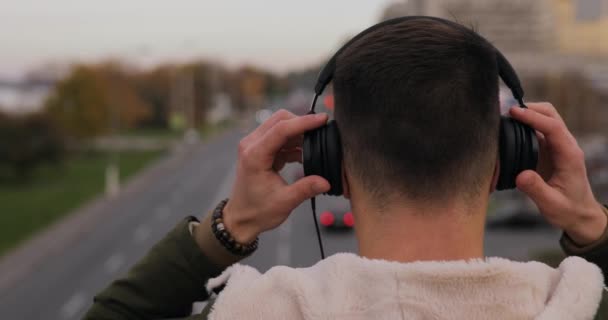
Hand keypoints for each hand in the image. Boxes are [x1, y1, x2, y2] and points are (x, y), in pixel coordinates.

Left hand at [219, 110, 329, 242]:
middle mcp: (251, 145)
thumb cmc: (258, 211)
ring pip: (280, 126)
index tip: (323, 120)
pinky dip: (294, 142)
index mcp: (254, 155)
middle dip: (302, 123)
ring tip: (316, 146)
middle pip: (280, 120)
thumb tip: (326, 182)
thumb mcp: (284, 202)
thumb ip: (306, 189)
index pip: (281, 129)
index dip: (304, 122)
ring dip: (299, 133)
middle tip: (322, 132)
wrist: (241, 218)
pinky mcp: (260, 150)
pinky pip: (280, 137)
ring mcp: (254, 145)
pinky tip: (306, 155)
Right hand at [510, 103, 605, 244]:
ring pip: (543, 118)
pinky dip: (523, 124)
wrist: (579, 214)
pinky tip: (509, 129)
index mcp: (569, 155)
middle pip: (550, 114)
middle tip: (505, 112)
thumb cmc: (568, 210)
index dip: (533, 117)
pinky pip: (535, 130)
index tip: (513, 113)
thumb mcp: (552, 204)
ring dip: (526, 114)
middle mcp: (564, 146)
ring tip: (504, 118)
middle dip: (529, 108)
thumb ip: (536, 189)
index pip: (553, 127)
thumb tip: (521, 175)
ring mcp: (556, 146)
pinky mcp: (547, 149)